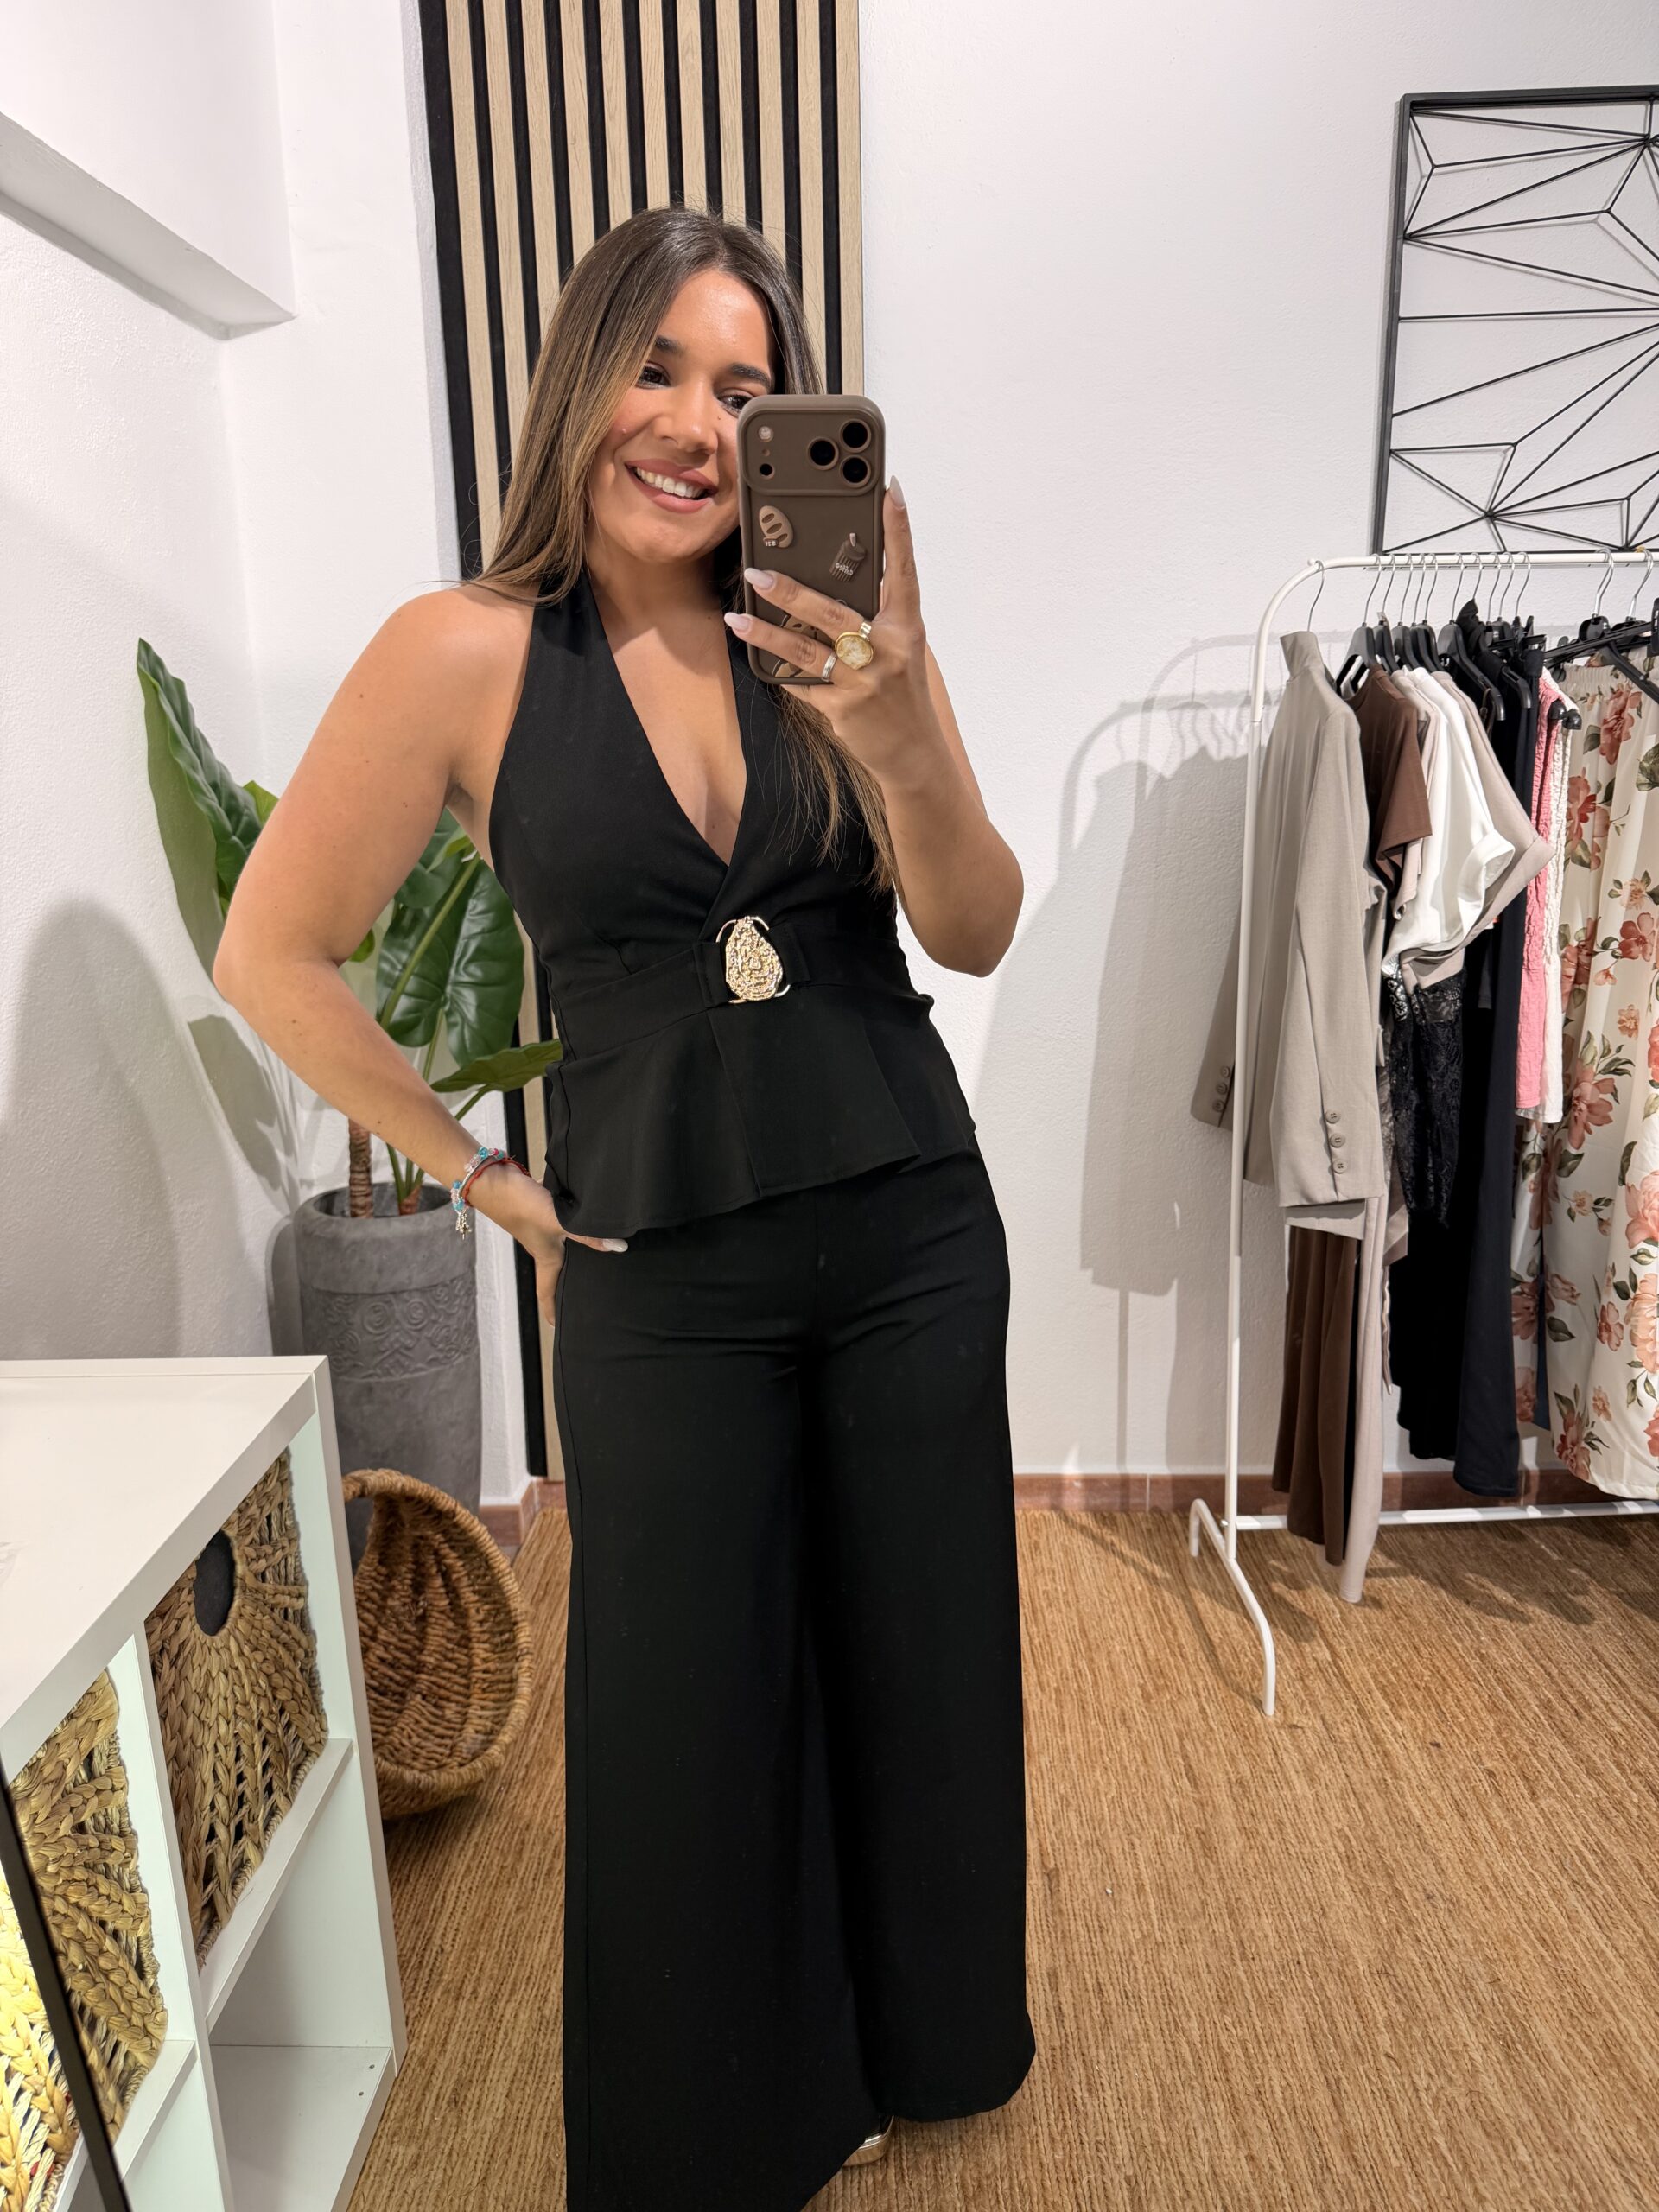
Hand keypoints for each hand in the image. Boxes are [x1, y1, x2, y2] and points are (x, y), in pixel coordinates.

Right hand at [468, 1164, 626, 1326]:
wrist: (491, 1178)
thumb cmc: (520, 1205)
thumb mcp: (557, 1222)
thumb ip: (588, 1234)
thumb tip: (618, 1248)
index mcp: (545, 1256)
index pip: (548, 1291)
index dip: (552, 1310)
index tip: (557, 1327)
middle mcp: (541, 1243)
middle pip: (556, 1267)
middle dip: (567, 1279)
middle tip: (582, 1291)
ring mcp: (539, 1224)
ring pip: (560, 1239)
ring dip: (573, 1244)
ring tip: (591, 1250)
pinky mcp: (539, 1205)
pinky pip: (559, 1213)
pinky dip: (571, 1214)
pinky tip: (585, 1206)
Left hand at [722, 480, 939, 788]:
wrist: (913, 752)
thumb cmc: (902, 692)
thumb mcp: (901, 648)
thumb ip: (877, 615)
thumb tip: (834, 580)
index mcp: (906, 628)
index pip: (904, 570)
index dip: (899, 530)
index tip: (892, 491)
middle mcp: (887, 651)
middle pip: (833, 613)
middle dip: (791, 592)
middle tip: (757, 574)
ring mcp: (863, 682)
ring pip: (806, 651)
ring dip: (767, 633)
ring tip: (737, 619)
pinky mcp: (842, 709)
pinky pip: (802, 684)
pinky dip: (780, 670)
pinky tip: (757, 656)